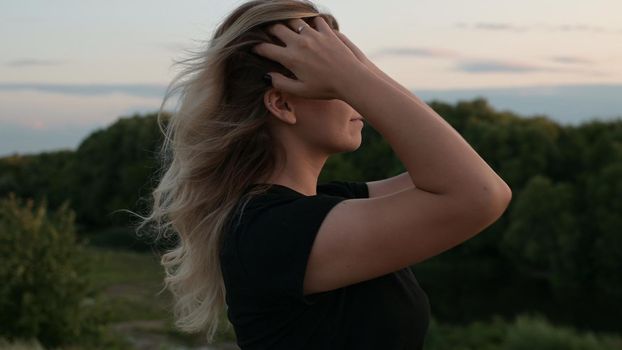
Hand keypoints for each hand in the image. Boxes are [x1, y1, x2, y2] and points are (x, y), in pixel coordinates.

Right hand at [252, 16, 366, 99]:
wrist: (350, 79)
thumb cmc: (325, 89)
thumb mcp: (300, 91)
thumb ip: (281, 83)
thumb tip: (266, 76)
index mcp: (290, 58)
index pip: (266, 49)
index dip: (257, 48)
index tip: (254, 49)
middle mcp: (299, 43)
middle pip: (277, 28)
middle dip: (269, 30)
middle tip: (268, 33)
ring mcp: (314, 35)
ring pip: (294, 20)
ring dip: (288, 22)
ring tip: (286, 26)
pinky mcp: (327, 32)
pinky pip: (315, 20)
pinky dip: (310, 21)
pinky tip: (309, 25)